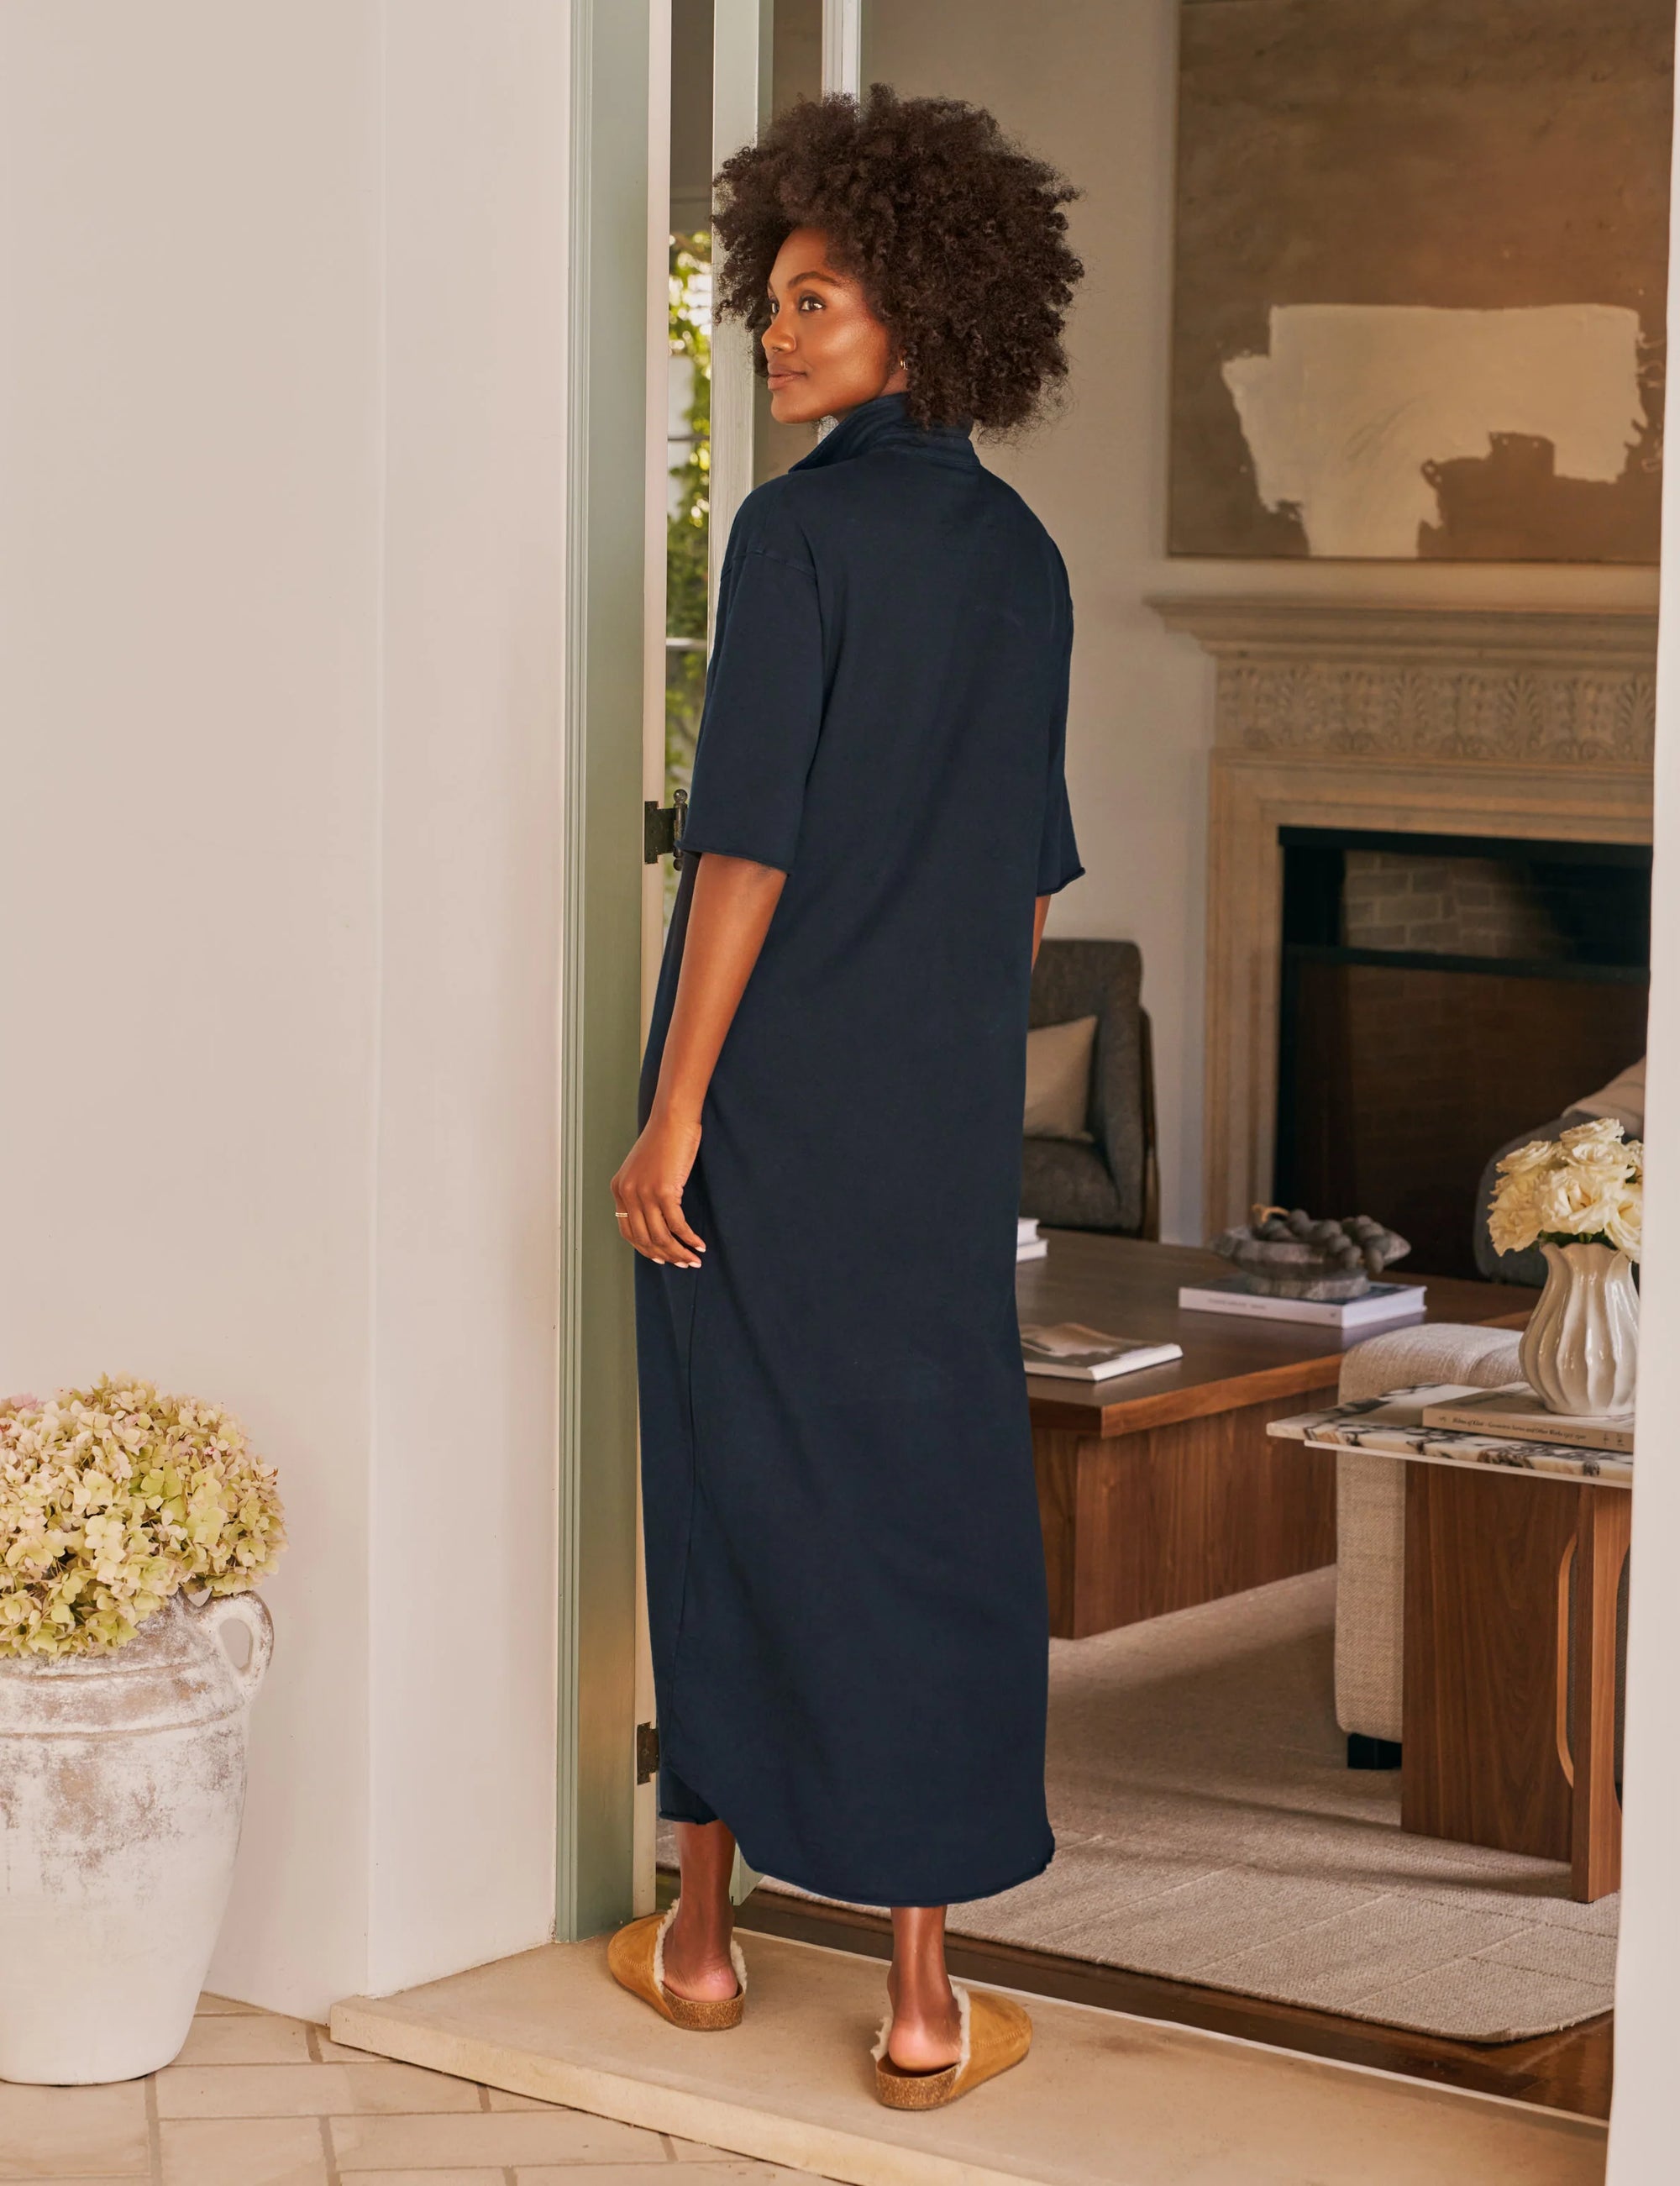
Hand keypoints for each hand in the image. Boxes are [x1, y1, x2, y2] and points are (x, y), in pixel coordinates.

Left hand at [610, 1108, 706, 1267]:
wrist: (672, 1119)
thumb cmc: (664, 1140)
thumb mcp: (643, 1168)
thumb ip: (642, 1191)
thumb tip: (656, 1219)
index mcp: (618, 1189)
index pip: (628, 1231)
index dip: (645, 1249)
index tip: (661, 1258)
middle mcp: (627, 1193)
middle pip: (645, 1238)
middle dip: (665, 1255)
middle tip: (682, 1263)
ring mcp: (644, 1193)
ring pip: (661, 1236)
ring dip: (679, 1252)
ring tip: (693, 1259)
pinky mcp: (664, 1191)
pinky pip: (677, 1224)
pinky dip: (689, 1238)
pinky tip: (699, 1244)